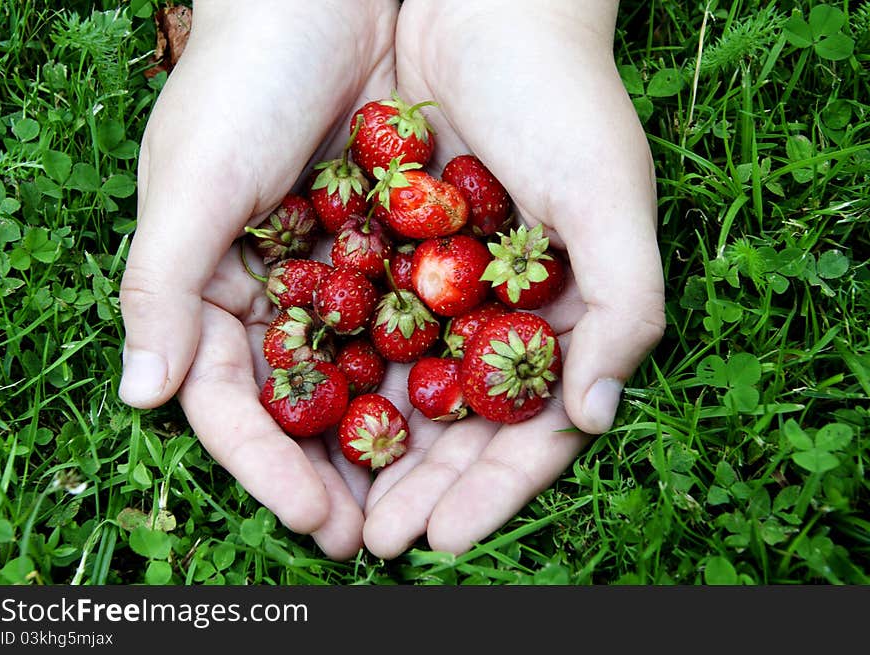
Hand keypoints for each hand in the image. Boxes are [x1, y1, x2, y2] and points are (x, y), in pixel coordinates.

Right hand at [118, 0, 398, 559]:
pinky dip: (437, 370)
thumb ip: (161, 288)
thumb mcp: (191, 180)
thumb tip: (139, 396)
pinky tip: (464, 416)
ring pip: (366, 377)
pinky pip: (421, 322)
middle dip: (337, 475)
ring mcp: (344, 274)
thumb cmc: (246, 76)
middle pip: (306, 407)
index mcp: (215, 290)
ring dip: (392, 442)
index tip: (316, 522)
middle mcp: (280, 294)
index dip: (268, 470)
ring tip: (425, 504)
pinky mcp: (404, 245)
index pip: (234, 404)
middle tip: (375, 538)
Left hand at [361, 0, 665, 556]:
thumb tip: (597, 418)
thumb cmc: (564, 100)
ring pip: (401, 388)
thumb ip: (625, 311)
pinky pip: (353, 325)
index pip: (527, 428)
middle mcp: (494, 314)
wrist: (484, 5)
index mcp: (559, 318)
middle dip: (420, 488)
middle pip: (456, 425)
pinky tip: (304, 418)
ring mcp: (436, 286)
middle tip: (376, 541)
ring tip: (332, 507)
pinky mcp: (381, 248)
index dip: (491, 490)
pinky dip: (332, 373)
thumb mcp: (611, 201)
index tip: (446, 537)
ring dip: (370, 450)